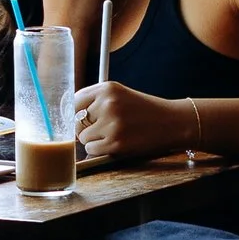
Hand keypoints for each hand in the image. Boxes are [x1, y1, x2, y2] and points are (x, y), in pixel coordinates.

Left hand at [74, 79, 191, 165]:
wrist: (172, 122)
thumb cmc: (143, 111)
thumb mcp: (121, 96)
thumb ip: (96, 101)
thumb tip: (67, 115)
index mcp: (107, 88)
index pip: (74, 100)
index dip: (73, 113)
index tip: (78, 120)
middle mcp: (108, 103)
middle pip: (76, 120)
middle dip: (83, 128)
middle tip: (100, 130)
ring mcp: (112, 123)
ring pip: (83, 137)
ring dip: (93, 140)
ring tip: (112, 136)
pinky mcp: (116, 142)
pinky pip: (92, 149)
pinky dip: (100, 150)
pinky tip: (115, 144)